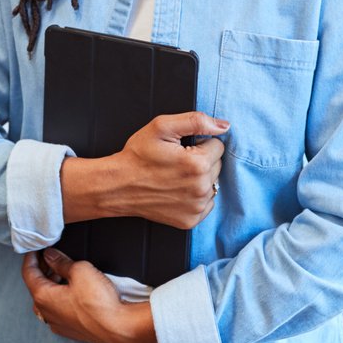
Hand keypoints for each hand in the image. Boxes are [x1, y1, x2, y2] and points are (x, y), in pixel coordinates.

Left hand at [22, 249, 155, 342]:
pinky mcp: (70, 330)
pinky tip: (72, 290)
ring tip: (63, 271)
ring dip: (52, 284)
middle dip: (42, 270)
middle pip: (37, 287)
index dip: (31, 258)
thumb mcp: (80, 271)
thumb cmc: (99, 303)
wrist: (118, 328)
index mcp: (43, 297)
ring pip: (48, 300)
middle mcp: (46, 313)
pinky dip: (60, 297)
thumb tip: (51, 257)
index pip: (29, 273)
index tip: (34, 249)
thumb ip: (61, 262)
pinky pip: (58, 310)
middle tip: (50, 256)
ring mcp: (57, 324)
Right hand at [60, 111, 226, 228]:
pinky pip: (206, 203)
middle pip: (218, 165)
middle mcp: (200, 188)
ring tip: (176, 176)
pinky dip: (195, 196)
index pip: (218, 146)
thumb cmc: (138, 156)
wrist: (118, 186)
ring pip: (212, 184)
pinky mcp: (190, 220)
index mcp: (197, 164)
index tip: (183, 148)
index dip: (200, 143)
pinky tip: (177, 191)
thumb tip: (224, 126)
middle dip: (202, 160)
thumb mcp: (162, 127)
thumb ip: (196, 121)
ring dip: (200, 179)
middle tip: (178, 161)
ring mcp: (196, 207)